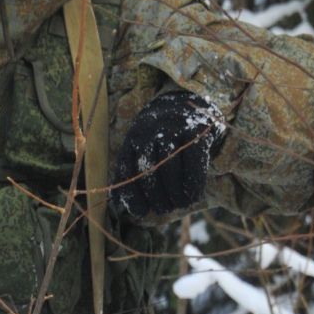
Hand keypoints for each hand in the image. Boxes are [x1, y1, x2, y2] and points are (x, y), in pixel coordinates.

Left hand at [110, 90, 226, 219]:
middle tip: (164, 209)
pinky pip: (192, 163)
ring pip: (168, 168)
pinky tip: (193, 195)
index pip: (126, 170)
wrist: (193, 100)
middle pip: (148, 172)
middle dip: (155, 197)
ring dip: (174, 193)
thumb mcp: (145, 145)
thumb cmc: (166, 134)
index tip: (141, 212)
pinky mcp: (195, 130)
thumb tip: (118, 201)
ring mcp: (172, 128)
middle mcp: (149, 130)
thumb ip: (133, 169)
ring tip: (180, 204)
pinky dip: (193, 184)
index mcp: (133, 137)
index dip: (132, 196)